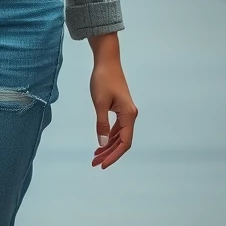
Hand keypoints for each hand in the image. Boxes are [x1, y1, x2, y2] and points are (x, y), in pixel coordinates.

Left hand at [89, 35, 137, 169]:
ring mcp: (126, 112)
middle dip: (109, 153)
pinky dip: (109, 136)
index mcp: (128, 115)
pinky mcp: (121, 108)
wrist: (107, 61)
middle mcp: (130, 115)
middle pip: (122, 141)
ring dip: (108, 146)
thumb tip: (102, 143)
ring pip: (119, 135)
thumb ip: (101, 124)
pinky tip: (101, 142)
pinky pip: (117, 128)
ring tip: (96, 156)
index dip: (114, 155)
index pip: (124, 142)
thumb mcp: (100, 102)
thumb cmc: (103, 79)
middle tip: (95, 163)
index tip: (103, 165)